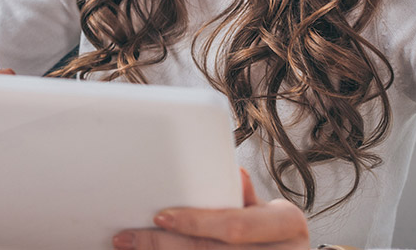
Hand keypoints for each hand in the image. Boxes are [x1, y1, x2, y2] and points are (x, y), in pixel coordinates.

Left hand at [112, 169, 309, 249]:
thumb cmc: (275, 233)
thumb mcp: (269, 211)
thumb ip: (245, 197)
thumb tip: (235, 173)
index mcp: (288, 224)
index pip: (234, 226)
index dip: (195, 222)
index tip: (159, 217)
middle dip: (163, 245)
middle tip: (127, 238)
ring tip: (130, 246)